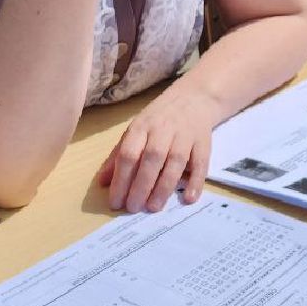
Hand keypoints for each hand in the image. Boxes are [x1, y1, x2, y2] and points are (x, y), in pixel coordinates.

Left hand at [94, 87, 216, 212]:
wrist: (194, 97)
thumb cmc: (159, 119)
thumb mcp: (136, 130)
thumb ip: (119, 155)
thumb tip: (103, 182)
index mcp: (141, 127)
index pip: (129, 154)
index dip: (121, 179)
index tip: (116, 202)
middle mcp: (163, 130)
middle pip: (152, 158)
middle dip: (141, 185)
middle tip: (133, 208)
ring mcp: (185, 135)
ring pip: (175, 162)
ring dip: (164, 186)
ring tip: (154, 208)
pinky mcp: (203, 142)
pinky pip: (201, 162)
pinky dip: (196, 181)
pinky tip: (188, 198)